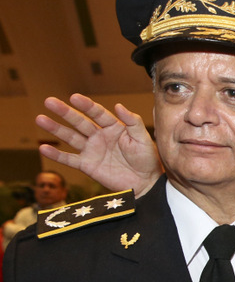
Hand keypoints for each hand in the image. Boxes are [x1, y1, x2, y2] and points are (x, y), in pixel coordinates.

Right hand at [36, 94, 161, 195]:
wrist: (145, 183)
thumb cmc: (147, 159)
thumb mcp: (143, 139)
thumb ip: (133, 122)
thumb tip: (118, 106)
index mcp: (113, 127)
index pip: (97, 113)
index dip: (86, 105)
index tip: (73, 97)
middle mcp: (99, 136)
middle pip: (79, 122)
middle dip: (65, 112)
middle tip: (49, 101)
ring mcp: (92, 150)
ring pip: (71, 137)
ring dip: (55, 129)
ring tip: (40, 119)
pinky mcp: (87, 165)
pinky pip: (70, 159)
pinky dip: (57, 154)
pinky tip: (44, 148)